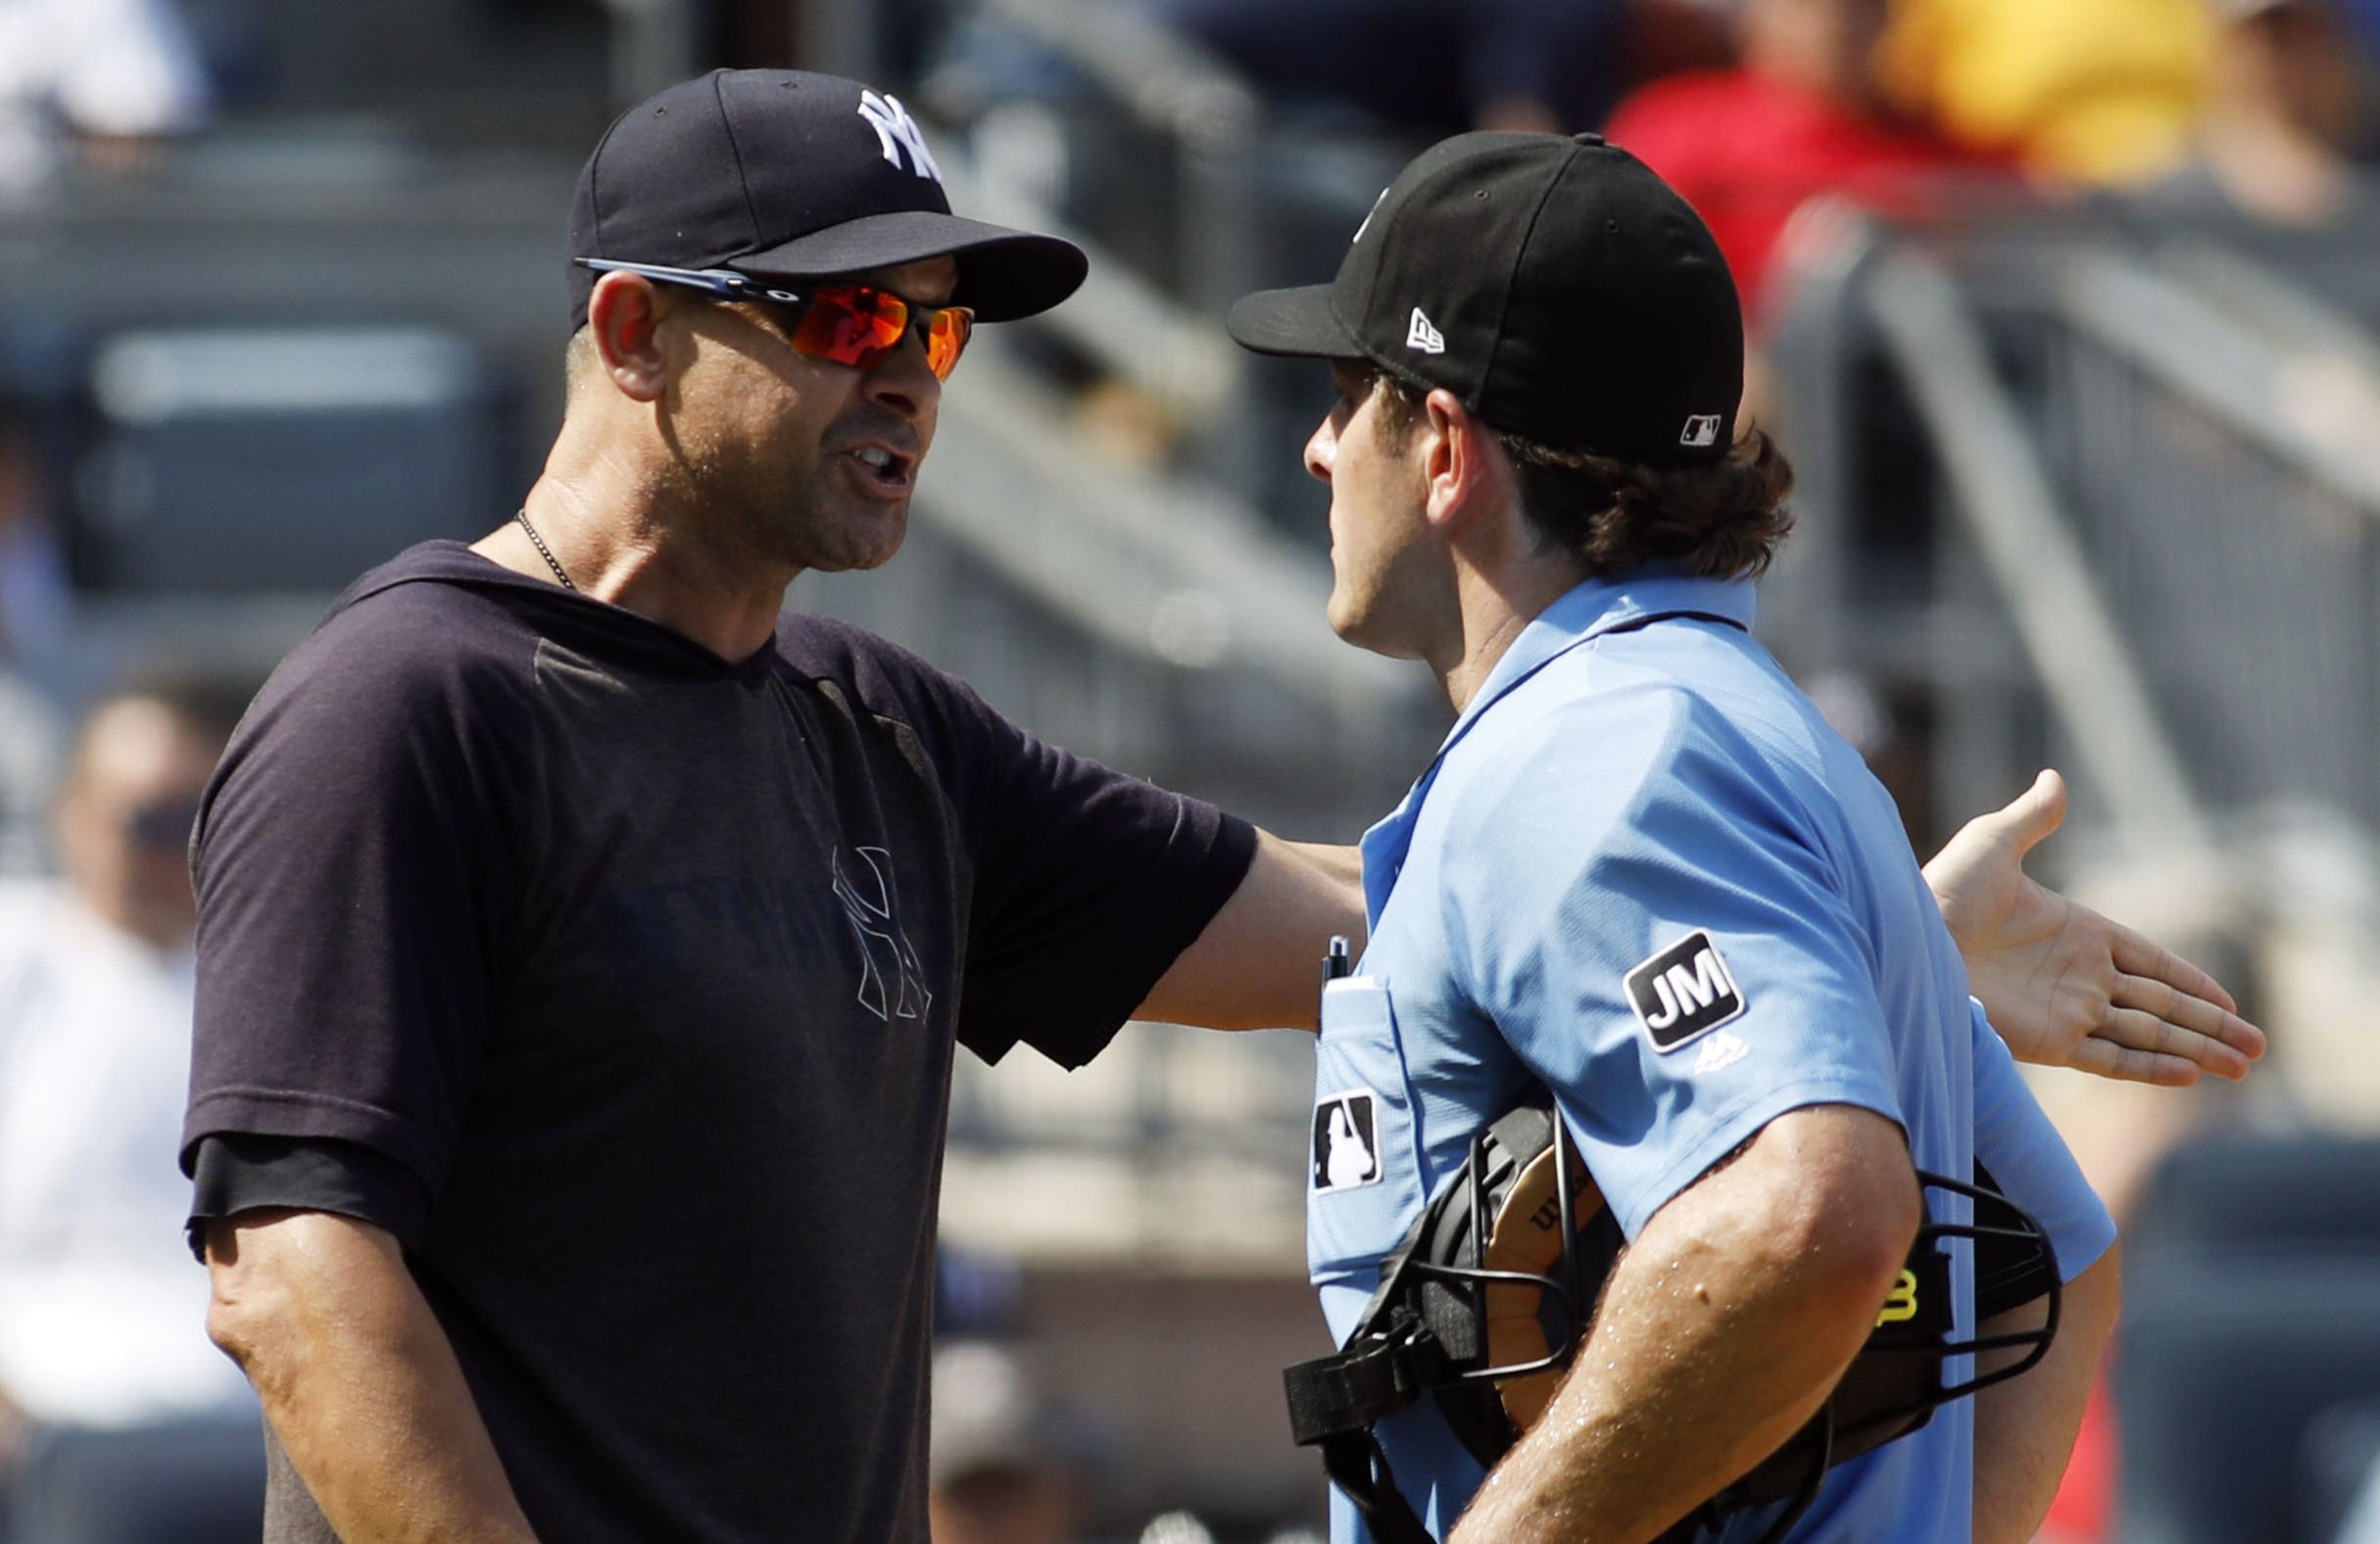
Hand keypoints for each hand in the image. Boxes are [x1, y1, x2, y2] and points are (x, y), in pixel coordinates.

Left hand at [1924, 770, 2264, 1085]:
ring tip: (2243, 1067)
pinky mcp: (2047, 1041)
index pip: (2149, 961)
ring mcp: (2066, 1010)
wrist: (1905, 938)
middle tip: (2258, 1048)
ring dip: (2196, 1049)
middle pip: (2160, 1005)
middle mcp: (2079, 977)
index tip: (2228, 1003)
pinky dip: (2149, 1067)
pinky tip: (2187, 1074)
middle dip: (2210, 1026)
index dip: (2189, 981)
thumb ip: (2033, 817)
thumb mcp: (1992, 845)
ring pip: (2147, 1034)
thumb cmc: (1942, 892)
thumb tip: (2055, 778)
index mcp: (2077, 932)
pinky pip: (2110, 1057)